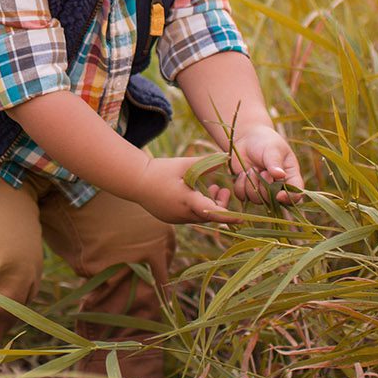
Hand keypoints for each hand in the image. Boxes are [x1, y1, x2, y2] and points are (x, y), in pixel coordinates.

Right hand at [127, 156, 242, 225]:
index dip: (229, 216)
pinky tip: (196, 193)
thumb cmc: (160, 170)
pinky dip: (197, 208)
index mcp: (186, 201)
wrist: (135, 181)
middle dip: (219, 205)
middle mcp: (182, 214)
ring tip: (213, 188)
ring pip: (199, 216)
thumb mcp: (184, 164)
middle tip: (222, 189)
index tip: (242, 219)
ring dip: (208, 205)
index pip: (213, 213)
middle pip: (208, 216)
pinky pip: (189, 216)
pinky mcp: (170, 219)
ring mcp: (175, 219)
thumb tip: (227, 158)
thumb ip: (206, 163)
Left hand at [228, 125, 301, 204]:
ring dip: (252, 185)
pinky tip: (243, 173)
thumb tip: (280, 175)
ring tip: (251, 169)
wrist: (246, 139)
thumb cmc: (265, 142)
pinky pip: (243, 196)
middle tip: (262, 171)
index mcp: (290, 177)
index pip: (296, 194)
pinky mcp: (247, 189)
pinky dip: (240, 186)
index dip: (289, 198)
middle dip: (265, 187)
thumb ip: (275, 163)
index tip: (279, 195)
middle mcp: (277, 187)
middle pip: (274, 201)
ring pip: (257, 200)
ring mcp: (262, 189)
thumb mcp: (273, 149)